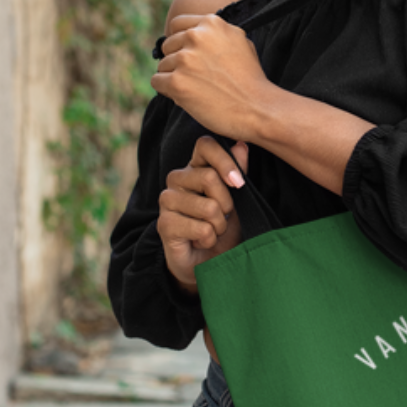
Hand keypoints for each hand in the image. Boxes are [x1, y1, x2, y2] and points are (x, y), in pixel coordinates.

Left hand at [152, 14, 271, 140]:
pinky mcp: (177, 82)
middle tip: (198, 78)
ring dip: (175, 78)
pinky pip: (157, 82)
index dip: (180, 42)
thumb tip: (193, 32)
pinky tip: (187, 97)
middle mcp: (196, 36)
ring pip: (163, 65)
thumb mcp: (240, 42)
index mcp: (212, 23)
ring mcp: (185, 59)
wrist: (258, 109)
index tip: (189, 56)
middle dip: (177, 61)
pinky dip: (168, 91)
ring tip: (199, 89)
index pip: (177, 25)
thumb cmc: (251, 79)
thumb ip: (216, 34)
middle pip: (168, 46)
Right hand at [157, 137, 248, 294]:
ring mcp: (167, 200)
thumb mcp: (238, 199)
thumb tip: (242, 144)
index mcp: (196, 167)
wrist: (209, 262)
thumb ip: (238, 172)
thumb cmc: (224, 227)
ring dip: (219, 225)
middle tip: (224, 217)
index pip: (205, 145)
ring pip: (208, 206)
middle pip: (209, 177)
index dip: (225, 161)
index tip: (239, 183)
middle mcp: (178, 178)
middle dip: (227, 204)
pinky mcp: (164, 224)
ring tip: (212, 230)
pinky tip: (200, 240)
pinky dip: (209, 238)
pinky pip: (201, 228)